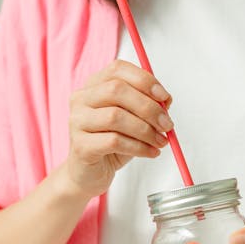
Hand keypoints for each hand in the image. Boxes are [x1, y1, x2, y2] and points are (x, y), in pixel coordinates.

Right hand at [65, 59, 172, 197]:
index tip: (164, 97)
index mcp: (94, 85)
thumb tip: (166, 100)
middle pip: (116, 90)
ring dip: (146, 130)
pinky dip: (139, 147)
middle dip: (148, 107)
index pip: (117, 69)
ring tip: (160, 141)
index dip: (144, 80)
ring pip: (115, 117)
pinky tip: (150, 152)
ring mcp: (77, 122)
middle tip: (167, 124)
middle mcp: (81, 99)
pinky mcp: (80, 146)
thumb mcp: (133, 118)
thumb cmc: (112, 142)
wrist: (90, 174)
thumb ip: (147, 104)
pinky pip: (114, 141)